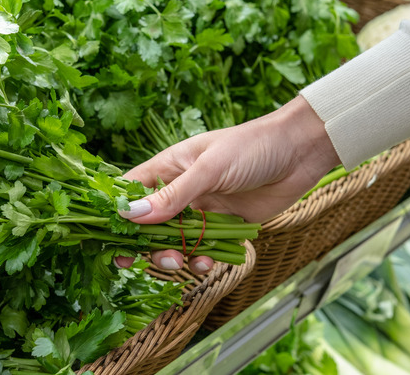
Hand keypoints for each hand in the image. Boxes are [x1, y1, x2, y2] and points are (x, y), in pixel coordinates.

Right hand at [116, 96, 340, 272]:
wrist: (300, 152)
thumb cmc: (252, 147)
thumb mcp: (209, 169)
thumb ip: (173, 196)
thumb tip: (131, 216)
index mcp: (169, 167)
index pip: (130, 191)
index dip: (117, 215)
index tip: (109, 240)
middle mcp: (181, 191)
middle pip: (149, 225)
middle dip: (147, 246)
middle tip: (151, 262)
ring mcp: (202, 210)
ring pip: (175, 242)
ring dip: (174, 257)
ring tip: (184, 263)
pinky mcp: (224, 226)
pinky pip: (204, 250)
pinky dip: (202, 260)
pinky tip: (209, 262)